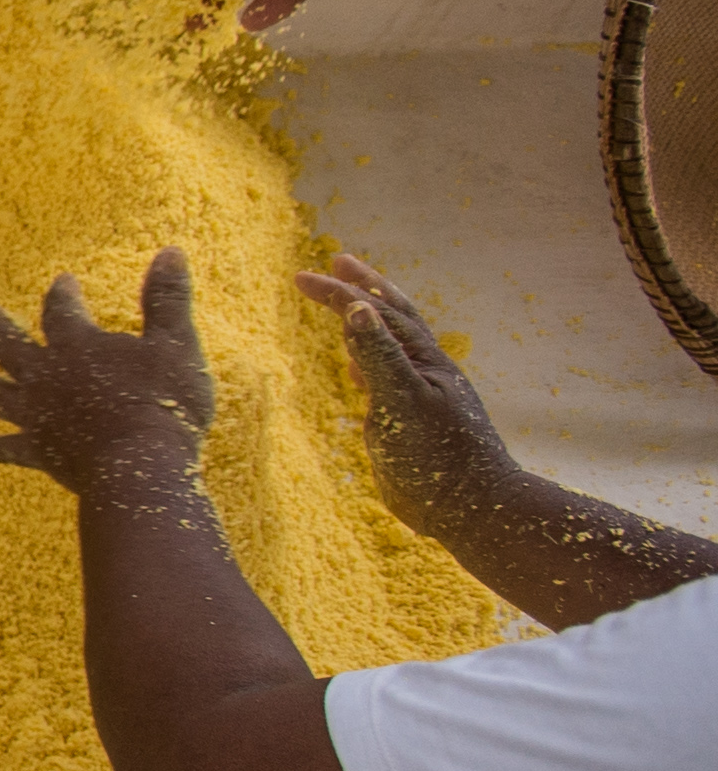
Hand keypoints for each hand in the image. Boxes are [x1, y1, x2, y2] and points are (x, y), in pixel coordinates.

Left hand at [0, 248, 215, 494]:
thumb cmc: (164, 405)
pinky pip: (11, 449)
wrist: (140, 469)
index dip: (62, 294)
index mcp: (76, 346)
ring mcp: (38, 417)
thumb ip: (167, 299)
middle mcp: (47, 378)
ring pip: (0, 394)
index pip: (61, 310)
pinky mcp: (40, 454)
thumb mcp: (175, 344)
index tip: (63, 281)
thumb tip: (171, 251)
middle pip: (10, 345)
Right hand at [297, 252, 515, 541]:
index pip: (378, 313)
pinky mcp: (408, 423)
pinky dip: (367, 364)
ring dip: (367, 323)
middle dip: (364, 288)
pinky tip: (355, 372)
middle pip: (392, 318)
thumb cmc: (438, 456)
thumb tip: (355, 309)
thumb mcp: (402, 401)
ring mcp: (417, 396)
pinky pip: (385, 380)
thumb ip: (378, 355)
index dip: (339, 292)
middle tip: (337, 262)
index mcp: (424, 360)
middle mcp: (423, 371)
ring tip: (347, 308)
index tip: (301, 276)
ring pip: (391, 347)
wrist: (469, 508)